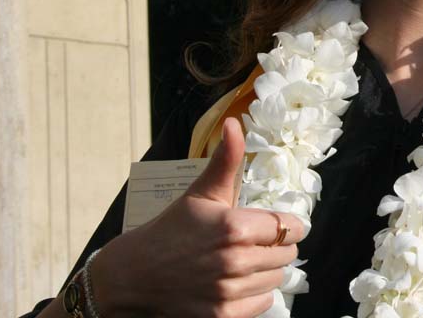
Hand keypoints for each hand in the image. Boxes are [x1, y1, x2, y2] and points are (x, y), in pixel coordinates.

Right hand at [91, 118, 305, 317]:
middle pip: (286, 254)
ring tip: (243, 261)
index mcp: (234, 227)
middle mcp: (235, 261)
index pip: (290, 227)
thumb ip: (226, 160)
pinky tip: (236, 282)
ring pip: (277, 280)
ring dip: (266, 271)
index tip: (275, 225)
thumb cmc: (170, 231)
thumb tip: (234, 124)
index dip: (285, 224)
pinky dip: (255, 295)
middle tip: (253, 242)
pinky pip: (262, 304)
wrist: (132, 277)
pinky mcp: (222, 316)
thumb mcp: (200, 193)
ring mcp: (228, 292)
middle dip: (275, 246)